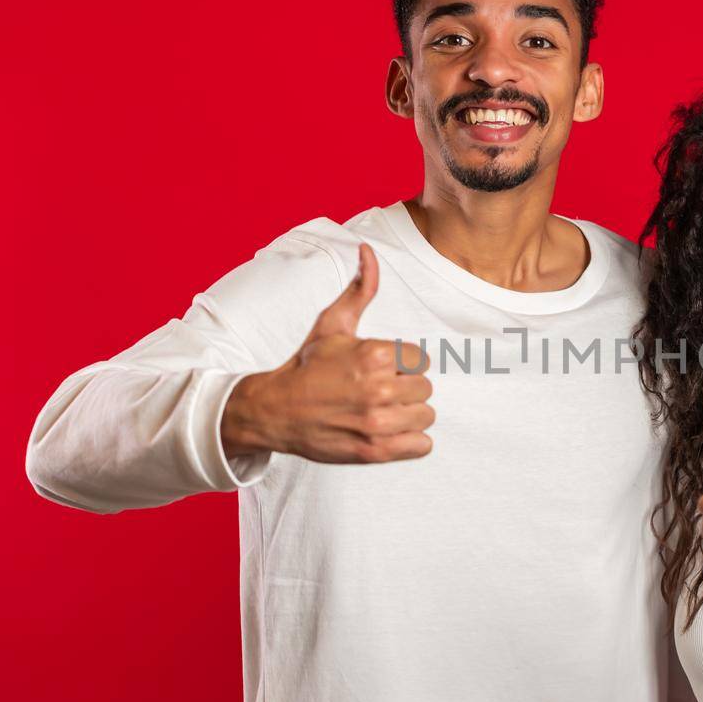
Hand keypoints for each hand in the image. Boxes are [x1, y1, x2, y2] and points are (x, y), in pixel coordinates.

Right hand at [222, 243, 434, 463]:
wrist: (275, 411)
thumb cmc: (308, 366)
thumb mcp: (332, 324)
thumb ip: (360, 289)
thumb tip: (368, 250)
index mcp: (374, 354)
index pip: (420, 360)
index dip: (401, 365)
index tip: (379, 370)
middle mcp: (378, 388)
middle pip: (425, 388)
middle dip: (405, 389)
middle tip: (377, 392)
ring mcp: (377, 422)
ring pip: (426, 416)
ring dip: (409, 415)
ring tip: (382, 412)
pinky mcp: (375, 451)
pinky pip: (422, 445)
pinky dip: (411, 442)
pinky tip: (390, 432)